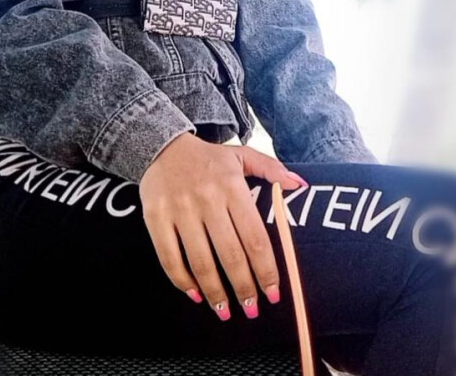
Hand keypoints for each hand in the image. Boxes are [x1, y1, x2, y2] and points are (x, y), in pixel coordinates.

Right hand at [138, 132, 307, 320]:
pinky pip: (169, 257)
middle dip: (243, 288)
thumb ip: (271, 168)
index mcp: (231, 186)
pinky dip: (182, 280)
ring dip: (215, 292)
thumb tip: (299, 185)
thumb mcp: (241, 155)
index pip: (254, 237)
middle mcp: (207, 199)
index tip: (273, 293)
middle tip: (252, 308)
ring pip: (200, 261)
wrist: (162, 145)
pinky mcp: (156, 217)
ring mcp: (180, 209)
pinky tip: (195, 293)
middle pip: (230, 254)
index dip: (266, 270)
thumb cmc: (208, 158)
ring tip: (225, 311)